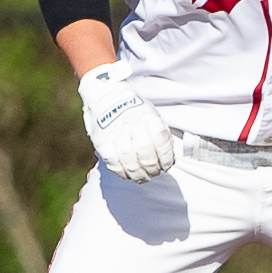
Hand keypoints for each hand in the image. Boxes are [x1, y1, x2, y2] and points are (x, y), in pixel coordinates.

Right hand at [78, 63, 175, 181]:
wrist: (106, 95)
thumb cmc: (134, 110)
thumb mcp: (152, 114)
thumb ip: (161, 135)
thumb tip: (169, 159)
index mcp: (148, 116)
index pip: (161, 141)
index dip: (166, 157)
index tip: (167, 165)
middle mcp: (132, 123)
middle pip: (146, 153)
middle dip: (153, 169)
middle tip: (155, 173)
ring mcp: (116, 133)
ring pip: (130, 162)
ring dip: (139, 174)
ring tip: (143, 177)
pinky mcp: (102, 141)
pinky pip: (114, 163)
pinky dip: (123, 173)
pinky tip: (128, 175)